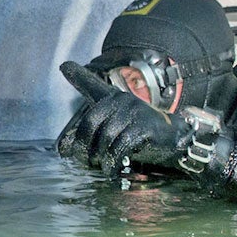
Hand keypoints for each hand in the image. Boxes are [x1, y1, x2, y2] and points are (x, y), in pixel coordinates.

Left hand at [58, 62, 185, 177]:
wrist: (173, 139)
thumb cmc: (139, 133)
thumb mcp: (112, 130)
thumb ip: (88, 136)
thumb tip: (63, 149)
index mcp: (113, 98)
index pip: (92, 85)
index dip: (77, 75)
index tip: (64, 66)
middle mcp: (122, 100)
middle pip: (91, 121)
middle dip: (83, 144)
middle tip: (84, 159)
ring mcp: (135, 112)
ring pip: (106, 136)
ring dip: (99, 155)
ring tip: (101, 165)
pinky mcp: (145, 128)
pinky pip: (121, 146)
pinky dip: (113, 161)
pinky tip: (111, 170)